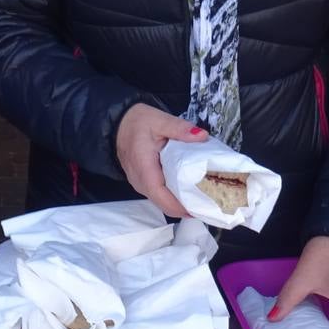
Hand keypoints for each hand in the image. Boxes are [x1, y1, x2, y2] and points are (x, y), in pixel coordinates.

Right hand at [115, 103, 204, 218]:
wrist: (118, 125)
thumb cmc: (137, 123)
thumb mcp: (159, 120)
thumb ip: (179, 128)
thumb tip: (201, 136)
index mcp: (144, 168)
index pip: (161, 195)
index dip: (180, 206)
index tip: (200, 208)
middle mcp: (140, 182)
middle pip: (164, 203)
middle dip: (186, 207)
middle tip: (211, 203)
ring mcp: (141, 184)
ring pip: (163, 201)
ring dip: (182, 203)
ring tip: (204, 198)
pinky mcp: (144, 183)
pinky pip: (161, 195)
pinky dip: (175, 196)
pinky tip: (190, 191)